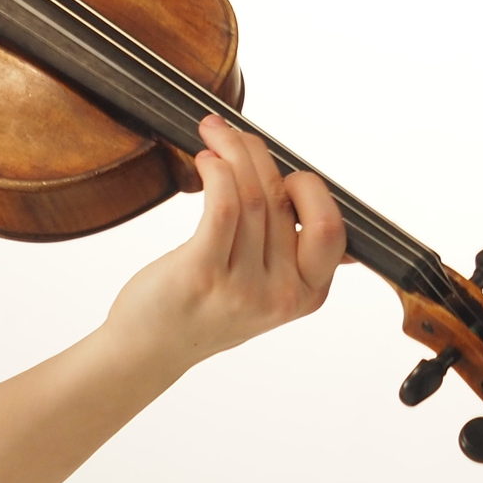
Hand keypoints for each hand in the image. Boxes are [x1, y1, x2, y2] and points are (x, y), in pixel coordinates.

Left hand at [101, 118, 344, 374]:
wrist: (152, 347)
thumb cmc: (207, 307)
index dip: (307, 188)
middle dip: (255, 153)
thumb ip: (293, 251)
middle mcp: (281, 294)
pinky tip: (205, 160)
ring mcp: (242, 288)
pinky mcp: (202, 274)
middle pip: (281, 198)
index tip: (278, 172)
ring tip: (212, 138)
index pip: (330, 226)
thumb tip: (312, 192)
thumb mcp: (268, 290)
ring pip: (252, 195)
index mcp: (308, 294)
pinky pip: (223, 205)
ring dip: (231, 152)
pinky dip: (217, 170)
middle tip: (229, 134)